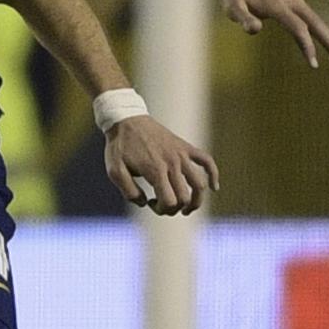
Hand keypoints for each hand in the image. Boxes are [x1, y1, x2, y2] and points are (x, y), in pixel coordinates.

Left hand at [104, 116, 218, 215]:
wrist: (125, 119)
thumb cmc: (118, 146)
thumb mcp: (114, 171)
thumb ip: (128, 191)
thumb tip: (144, 203)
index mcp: (155, 170)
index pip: (169, 201)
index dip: (161, 210)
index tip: (149, 202)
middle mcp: (172, 163)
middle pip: (184, 197)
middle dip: (174, 208)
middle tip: (160, 204)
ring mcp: (181, 154)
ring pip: (200, 184)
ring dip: (197, 201)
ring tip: (187, 208)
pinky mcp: (185, 146)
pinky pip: (207, 161)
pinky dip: (213, 175)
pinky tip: (214, 187)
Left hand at [219, 0, 328, 66]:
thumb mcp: (231, 6)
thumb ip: (242, 18)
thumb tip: (255, 29)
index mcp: (278, 5)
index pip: (298, 28)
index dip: (307, 46)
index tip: (314, 64)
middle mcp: (292, 2)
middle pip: (317, 25)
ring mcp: (296, 2)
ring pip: (319, 23)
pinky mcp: (295, 4)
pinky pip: (312, 22)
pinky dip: (323, 35)